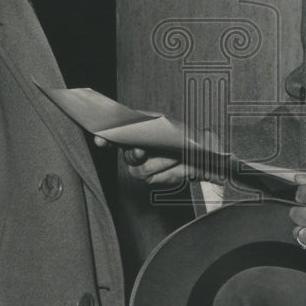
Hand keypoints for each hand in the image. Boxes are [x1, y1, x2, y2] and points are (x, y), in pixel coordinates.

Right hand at [93, 131, 221, 186]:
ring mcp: (142, 165)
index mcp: (137, 131)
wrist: (204, 155)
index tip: (101, 138)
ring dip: (160, 162)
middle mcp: (136, 148)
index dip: (105, 137)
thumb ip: (149, 125)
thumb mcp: (170, 125)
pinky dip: (167, 172)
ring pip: (140, 169)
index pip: (115, 133)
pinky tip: (176, 166)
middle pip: (127, 155)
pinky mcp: (151, 179)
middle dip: (135, 153)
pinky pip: (152, 179)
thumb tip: (135, 134)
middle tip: (142, 151)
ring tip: (175, 155)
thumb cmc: (186, 136)